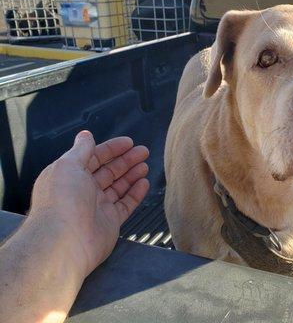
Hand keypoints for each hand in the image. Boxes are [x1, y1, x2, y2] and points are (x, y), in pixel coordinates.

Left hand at [29, 130, 149, 276]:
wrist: (65, 241)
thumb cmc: (63, 200)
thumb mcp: (68, 165)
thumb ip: (81, 149)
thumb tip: (85, 135)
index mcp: (70, 175)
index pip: (94, 157)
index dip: (111, 149)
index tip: (129, 142)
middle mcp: (83, 190)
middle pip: (109, 171)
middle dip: (126, 160)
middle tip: (143, 152)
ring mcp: (97, 207)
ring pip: (118, 187)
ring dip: (132, 175)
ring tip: (145, 166)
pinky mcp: (110, 222)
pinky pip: (126, 204)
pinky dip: (135, 193)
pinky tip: (144, 183)